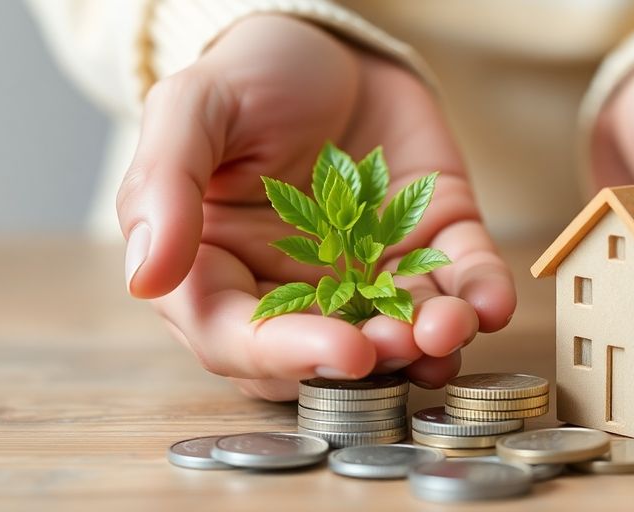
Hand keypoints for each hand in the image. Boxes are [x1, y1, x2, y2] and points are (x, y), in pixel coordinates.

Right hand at [116, 15, 515, 399]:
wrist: (328, 43)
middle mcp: (296, 286)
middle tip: (405, 344)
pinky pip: (456, 281)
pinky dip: (477, 297)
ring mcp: (369, 270)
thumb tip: (145, 279)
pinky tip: (488, 301)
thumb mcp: (193, 109)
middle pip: (326, 352)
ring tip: (451, 328)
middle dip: (370, 358)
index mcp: (221, 269)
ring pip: (398, 331)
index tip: (342, 352)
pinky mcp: (428, 243)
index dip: (290, 355)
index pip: (241, 338)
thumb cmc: (249, 76)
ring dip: (429, 344)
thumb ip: (165, 188)